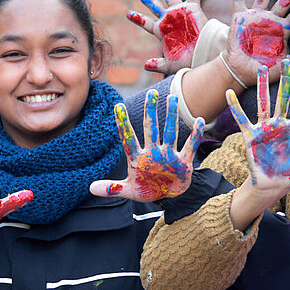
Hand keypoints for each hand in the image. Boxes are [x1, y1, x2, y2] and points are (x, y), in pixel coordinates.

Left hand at [90, 90, 205, 201]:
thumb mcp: (129, 191)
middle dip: (151, 111)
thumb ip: (112, 188)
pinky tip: (199, 120)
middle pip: (151, 129)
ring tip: (172, 98)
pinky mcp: (184, 162)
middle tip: (151, 93)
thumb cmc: (147, 190)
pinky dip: (195, 135)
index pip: (128, 138)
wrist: (168, 197)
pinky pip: (190, 146)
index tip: (117, 106)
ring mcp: (169, 155)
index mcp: (138, 158)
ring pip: (171, 132)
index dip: (123, 123)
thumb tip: (90, 188)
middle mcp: (153, 152)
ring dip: (172, 116)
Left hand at [127, 0, 208, 74]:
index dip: (138, 18)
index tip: (128, 12)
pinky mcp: (193, 8)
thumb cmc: (189, 61)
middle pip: (154, 5)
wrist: (205, 55)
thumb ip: (158, 64)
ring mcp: (180, 12)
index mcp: (162, 31)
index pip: (146, 22)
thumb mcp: (171, 64)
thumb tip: (145, 65)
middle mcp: (170, 19)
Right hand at [227, 60, 289, 199]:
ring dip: (263, 86)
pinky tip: (229, 94)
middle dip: (285, 79)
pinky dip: (235, 106)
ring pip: (264, 102)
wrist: (272, 187)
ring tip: (263, 69)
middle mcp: (280, 124)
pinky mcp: (250, 136)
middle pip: (283, 97)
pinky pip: (242, 119)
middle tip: (286, 60)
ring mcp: (265, 128)